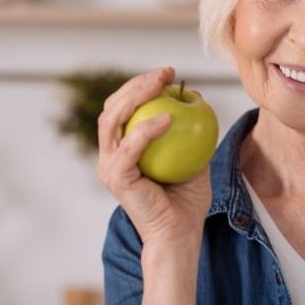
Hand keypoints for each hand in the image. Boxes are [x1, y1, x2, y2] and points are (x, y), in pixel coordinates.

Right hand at [97, 67, 211, 246]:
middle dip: (137, 83)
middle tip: (165, 73)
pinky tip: (169, 118)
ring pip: (112, 120)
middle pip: (113, 107)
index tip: (169, 73)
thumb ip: (190, 127)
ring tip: (161, 84)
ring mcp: (109, 166)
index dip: (141, 85)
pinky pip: (129, 148)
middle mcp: (111, 154)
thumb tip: (195, 94)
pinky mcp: (116, 178)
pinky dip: (147, 130)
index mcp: (123, 147)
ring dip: (136, 96)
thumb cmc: (187, 197)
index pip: (124, 107)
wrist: (181, 232)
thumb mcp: (194, 154)